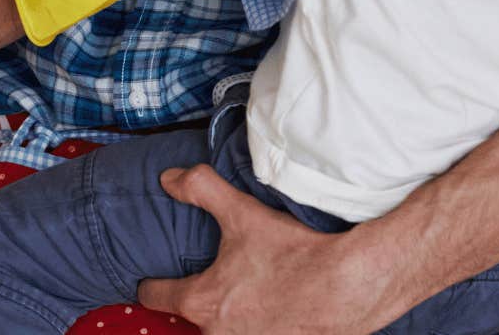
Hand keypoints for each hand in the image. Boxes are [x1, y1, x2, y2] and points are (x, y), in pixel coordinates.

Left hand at [137, 166, 411, 333]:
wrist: (348, 287)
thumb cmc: (292, 254)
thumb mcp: (243, 214)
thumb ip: (201, 190)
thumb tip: (169, 178)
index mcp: (202, 301)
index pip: (156, 296)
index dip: (151, 284)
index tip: (150, 280)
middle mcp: (218, 332)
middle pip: (193, 317)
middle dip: (201, 300)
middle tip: (215, 276)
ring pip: (225, 330)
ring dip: (232, 314)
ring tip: (249, 291)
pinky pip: (257, 334)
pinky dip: (261, 323)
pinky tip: (276, 306)